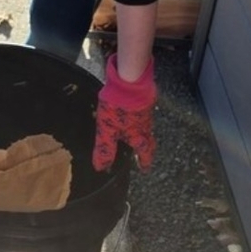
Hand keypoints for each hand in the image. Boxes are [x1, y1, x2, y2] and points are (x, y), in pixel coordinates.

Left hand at [92, 55, 157, 171]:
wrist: (129, 81)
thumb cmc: (118, 108)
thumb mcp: (107, 131)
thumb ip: (105, 148)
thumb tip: (101, 167)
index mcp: (140, 136)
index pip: (145, 154)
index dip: (144, 162)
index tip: (144, 169)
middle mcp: (147, 126)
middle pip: (149, 141)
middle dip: (147, 149)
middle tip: (144, 155)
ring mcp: (146, 112)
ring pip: (146, 127)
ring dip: (142, 133)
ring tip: (135, 136)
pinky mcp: (144, 100)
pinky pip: (142, 114)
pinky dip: (138, 120)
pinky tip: (130, 116)